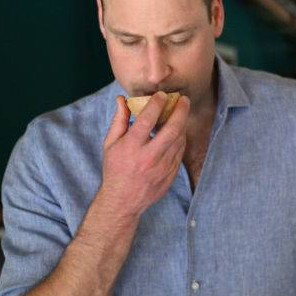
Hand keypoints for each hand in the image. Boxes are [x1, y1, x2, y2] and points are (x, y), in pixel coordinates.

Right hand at [97, 92, 189, 218]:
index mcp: (132, 147)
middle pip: (172, 129)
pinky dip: (181, 139)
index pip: (147, 120)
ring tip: (182, 112)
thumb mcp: (110, 144)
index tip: (163, 95)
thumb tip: (122, 99)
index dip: (157, 104)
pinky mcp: (171, 174)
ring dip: (183, 124)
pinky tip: (178, 131)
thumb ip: (119, 120)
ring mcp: (163, 167)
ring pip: (179, 140)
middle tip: (184, 100)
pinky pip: (180, 152)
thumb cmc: (115, 168)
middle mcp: (149, 156)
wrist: (123, 200)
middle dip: (181, 111)